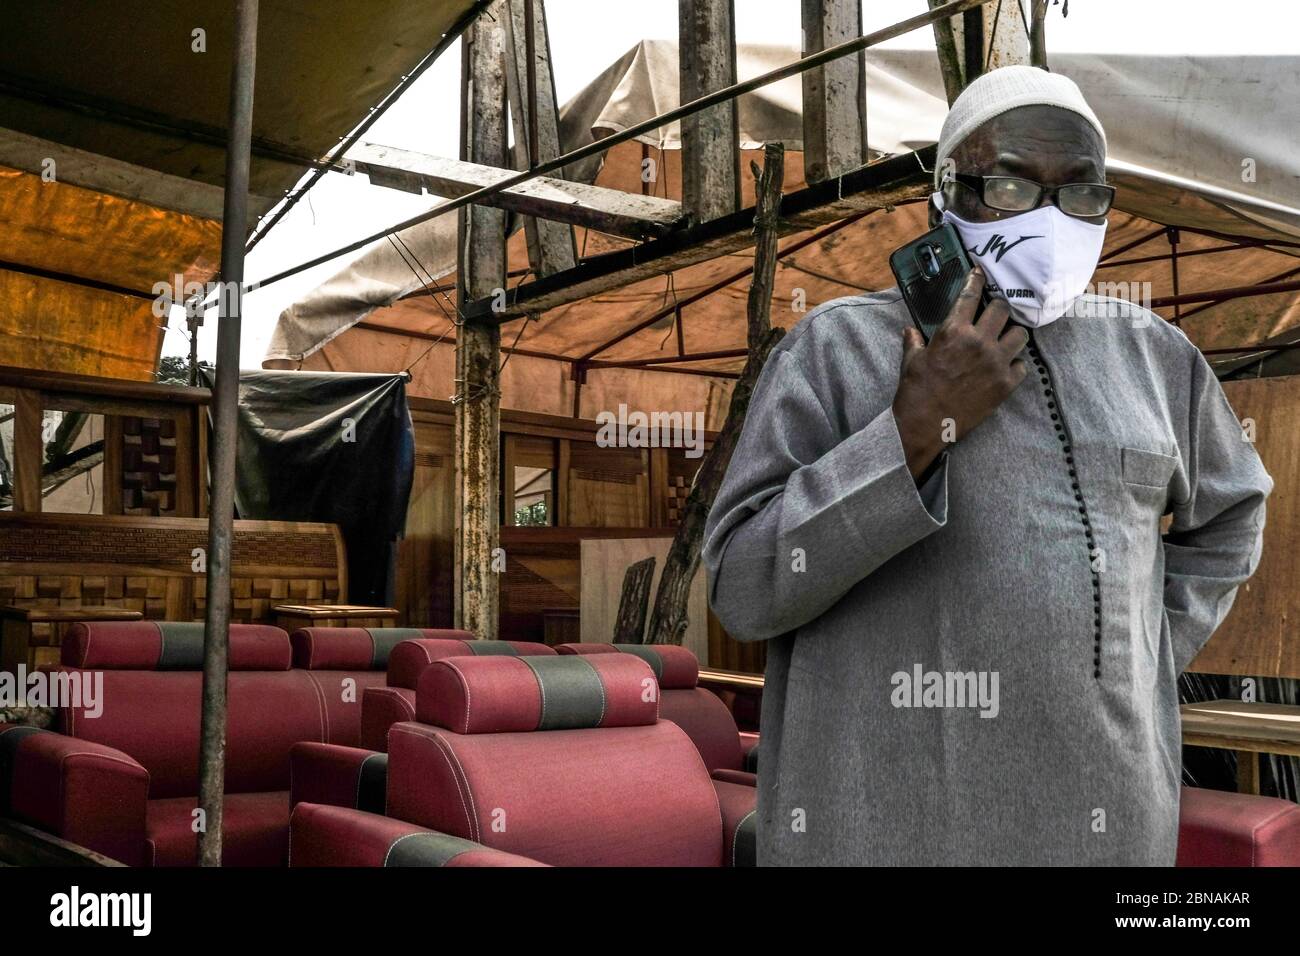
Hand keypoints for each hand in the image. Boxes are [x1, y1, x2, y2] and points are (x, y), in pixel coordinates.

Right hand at [891, 268, 1028, 479]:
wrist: (924, 426)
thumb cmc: (915, 392)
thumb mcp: (910, 362)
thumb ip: (914, 342)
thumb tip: (911, 331)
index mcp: (953, 331)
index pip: (971, 295)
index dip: (978, 280)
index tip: (981, 272)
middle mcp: (979, 342)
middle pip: (1003, 309)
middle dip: (999, 309)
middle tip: (995, 314)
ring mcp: (995, 363)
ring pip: (1020, 334)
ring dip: (1012, 334)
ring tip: (1005, 339)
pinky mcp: (1005, 384)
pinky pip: (1023, 365)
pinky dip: (1016, 364)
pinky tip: (1006, 367)